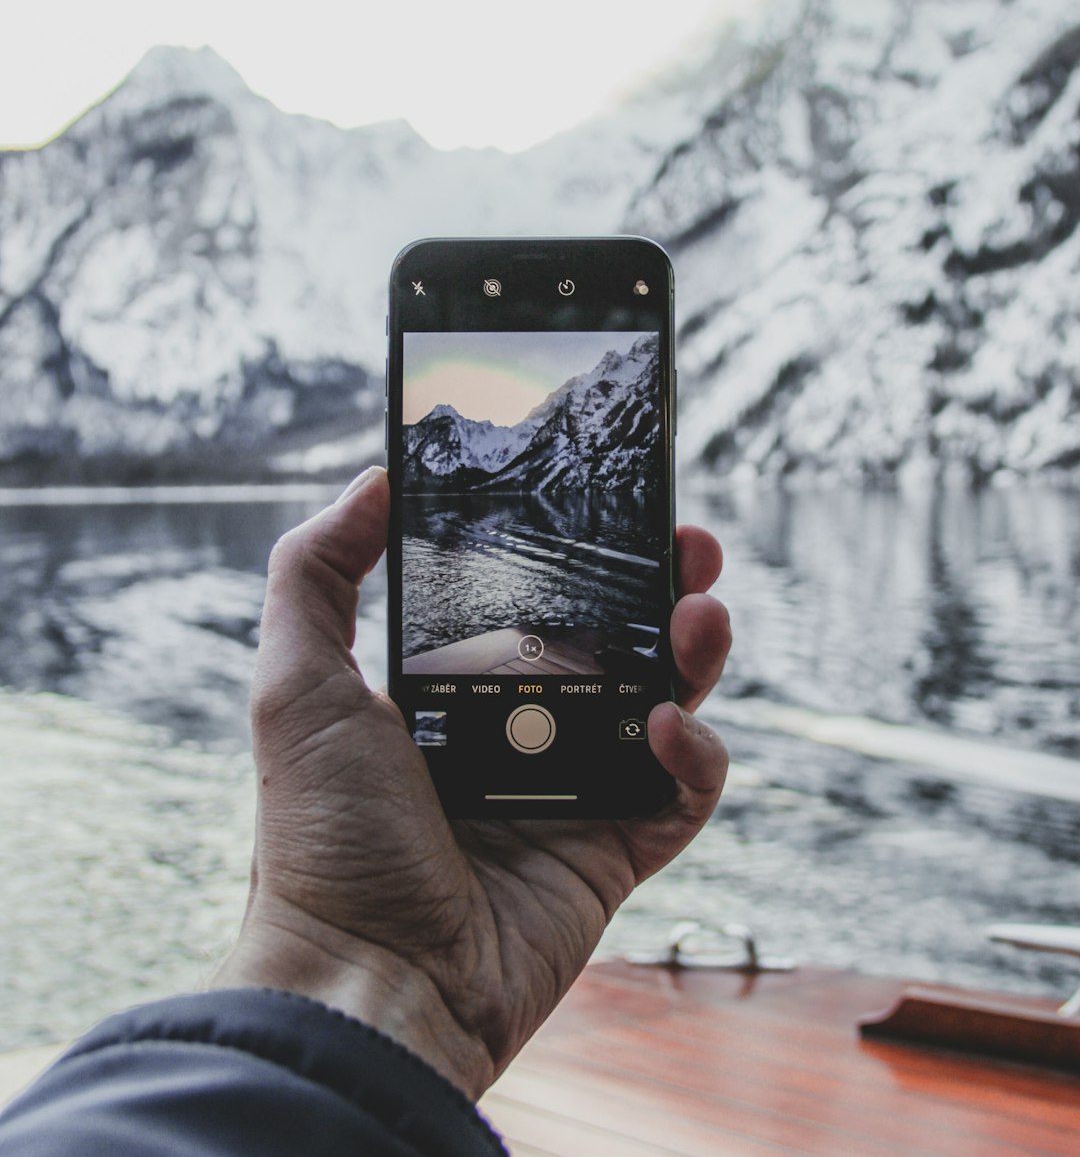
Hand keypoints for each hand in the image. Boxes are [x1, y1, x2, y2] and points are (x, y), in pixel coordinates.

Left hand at [212, 468, 730, 1098]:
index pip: (534, 597)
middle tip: (687, 543)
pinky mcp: (616, 850)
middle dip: (660, 583)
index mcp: (453, 688)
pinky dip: (694, 753)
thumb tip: (371, 480)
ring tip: (699, 611)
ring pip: (665, 698)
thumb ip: (315, 573)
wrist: (367, 983)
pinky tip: (664, 724)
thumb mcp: (296, 685)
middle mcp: (520, 730)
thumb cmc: (322, 839)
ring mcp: (573, 789)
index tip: (605, 498)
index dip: (577, 548)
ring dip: (695, 647)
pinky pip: (683, 790)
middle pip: (616, 638)